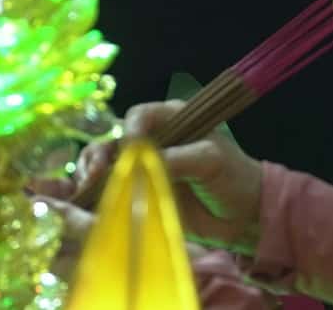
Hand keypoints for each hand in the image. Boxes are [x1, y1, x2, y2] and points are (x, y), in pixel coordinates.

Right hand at [83, 102, 264, 249]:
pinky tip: (89, 198)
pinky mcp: (141, 191)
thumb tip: (141, 162)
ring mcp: (145, 166)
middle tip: (96, 173)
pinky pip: (113, 186)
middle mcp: (153, 139)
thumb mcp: (212, 161)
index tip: (126, 151)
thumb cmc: (234, 178)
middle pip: (114, 137)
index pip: (139, 115)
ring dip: (92, 170)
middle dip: (101, 153)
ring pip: (107, 161)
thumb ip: (179, 158)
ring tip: (88, 185)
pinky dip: (98, 190)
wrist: (244, 217)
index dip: (128, 130)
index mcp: (172, 119)